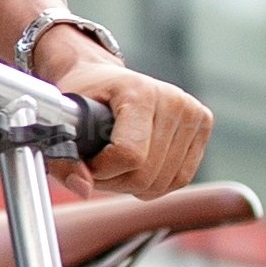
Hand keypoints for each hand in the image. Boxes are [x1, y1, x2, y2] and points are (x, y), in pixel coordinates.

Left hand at [26, 32, 211, 197]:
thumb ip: (64, 159)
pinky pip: (180, 178)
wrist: (104, 76)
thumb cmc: (84, 96)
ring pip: (163, 182)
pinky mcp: (203, 123)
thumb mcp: (62, 121)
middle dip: (114, 180)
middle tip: (97, 165)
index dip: (102, 171)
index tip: (86, 161)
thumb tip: (84, 189)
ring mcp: (192, 111)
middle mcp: (172, 99)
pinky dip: (155, 183)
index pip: (129, 156)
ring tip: (115, 164)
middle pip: (146, 174)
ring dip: (133, 185)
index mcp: (139, 92)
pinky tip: (138, 166)